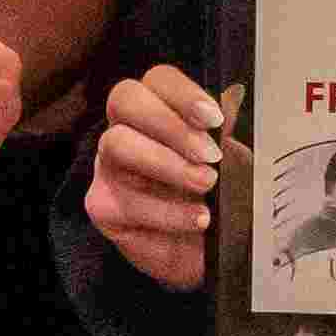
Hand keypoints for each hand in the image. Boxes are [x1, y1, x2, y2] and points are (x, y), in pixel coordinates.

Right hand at [80, 65, 230, 294]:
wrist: (208, 255)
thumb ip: (226, 134)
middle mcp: (125, 129)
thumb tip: (234, 97)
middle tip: (208, 155)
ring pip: (118, 144)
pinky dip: (168, 212)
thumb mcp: (233, 164)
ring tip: (206, 185)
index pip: (158, 80)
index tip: (214, 120)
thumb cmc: (220, 200)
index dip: (183, 93)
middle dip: (170, 124)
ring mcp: (107, 167)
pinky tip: (198, 219)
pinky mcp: (102, 206)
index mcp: (158, 110)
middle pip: (126, 99)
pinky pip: (127, 201)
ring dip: (168, 164)